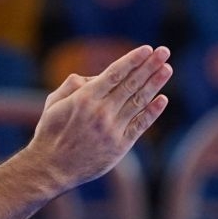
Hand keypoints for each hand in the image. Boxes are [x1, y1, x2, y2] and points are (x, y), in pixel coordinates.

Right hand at [23, 45, 172, 192]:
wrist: (50, 169)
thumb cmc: (49, 134)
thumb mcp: (53, 103)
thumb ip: (72, 85)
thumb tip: (93, 77)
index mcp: (84, 99)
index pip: (115, 74)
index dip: (132, 60)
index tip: (147, 49)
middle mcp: (101, 112)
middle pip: (131, 84)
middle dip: (149, 66)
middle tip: (164, 51)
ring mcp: (112, 130)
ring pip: (139, 101)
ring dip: (155, 84)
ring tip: (167, 69)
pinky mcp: (119, 146)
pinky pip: (140, 125)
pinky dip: (152, 112)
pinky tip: (163, 99)